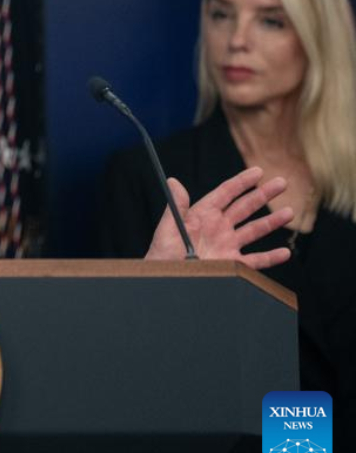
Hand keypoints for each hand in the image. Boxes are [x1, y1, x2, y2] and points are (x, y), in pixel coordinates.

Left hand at [145, 167, 292, 269]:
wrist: (165, 281)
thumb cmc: (161, 255)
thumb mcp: (167, 230)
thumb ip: (176, 207)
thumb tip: (173, 181)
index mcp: (203, 215)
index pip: (226, 194)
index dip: (242, 182)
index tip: (258, 171)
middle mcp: (218, 228)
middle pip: (245, 208)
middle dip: (264, 195)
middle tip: (282, 183)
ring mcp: (227, 246)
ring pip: (254, 231)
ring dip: (272, 222)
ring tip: (289, 213)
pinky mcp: (231, 265)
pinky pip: (255, 261)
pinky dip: (271, 257)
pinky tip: (284, 253)